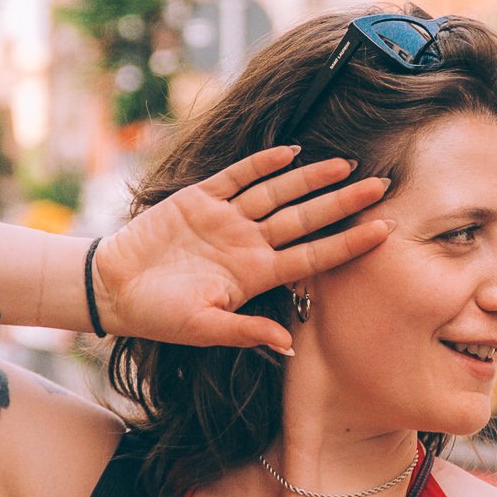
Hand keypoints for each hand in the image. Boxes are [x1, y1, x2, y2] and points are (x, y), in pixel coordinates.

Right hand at [92, 149, 390, 355]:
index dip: (348, 243)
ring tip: (345, 163)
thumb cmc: (158, 314)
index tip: (383, 231)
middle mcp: (248, 243)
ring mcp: (226, 219)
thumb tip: (289, 344)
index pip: (313, 257)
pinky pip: (237, 176)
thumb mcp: (203, 328)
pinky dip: (262, 164)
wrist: (113, 287)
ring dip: (310, 178)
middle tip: (382, 185)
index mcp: (255, 275)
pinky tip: (290, 152)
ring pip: (278, 193)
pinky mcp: (200, 199)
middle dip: (343, 203)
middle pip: (305, 219)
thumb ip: (246, 331)